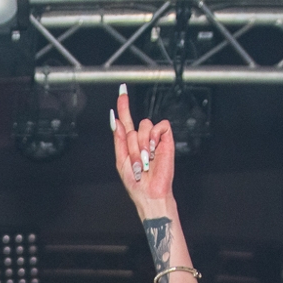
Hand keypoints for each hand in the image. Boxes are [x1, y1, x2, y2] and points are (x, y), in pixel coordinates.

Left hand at [109, 88, 174, 213]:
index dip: (124, 105)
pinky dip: (155, 137)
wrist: (149, 193)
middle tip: (137, 163)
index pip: (126, 119)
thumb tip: (115, 120)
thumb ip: (119, 139)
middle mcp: (142, 138)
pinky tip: (154, 151)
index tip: (122, 89)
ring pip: (145, 126)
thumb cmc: (136, 182)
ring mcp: (155, 139)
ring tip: (146, 160)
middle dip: (132, 146)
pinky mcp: (166, 139)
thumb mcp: (121, 160)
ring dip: (142, 145)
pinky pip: (160, 126)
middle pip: (133, 126)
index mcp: (130, 143)